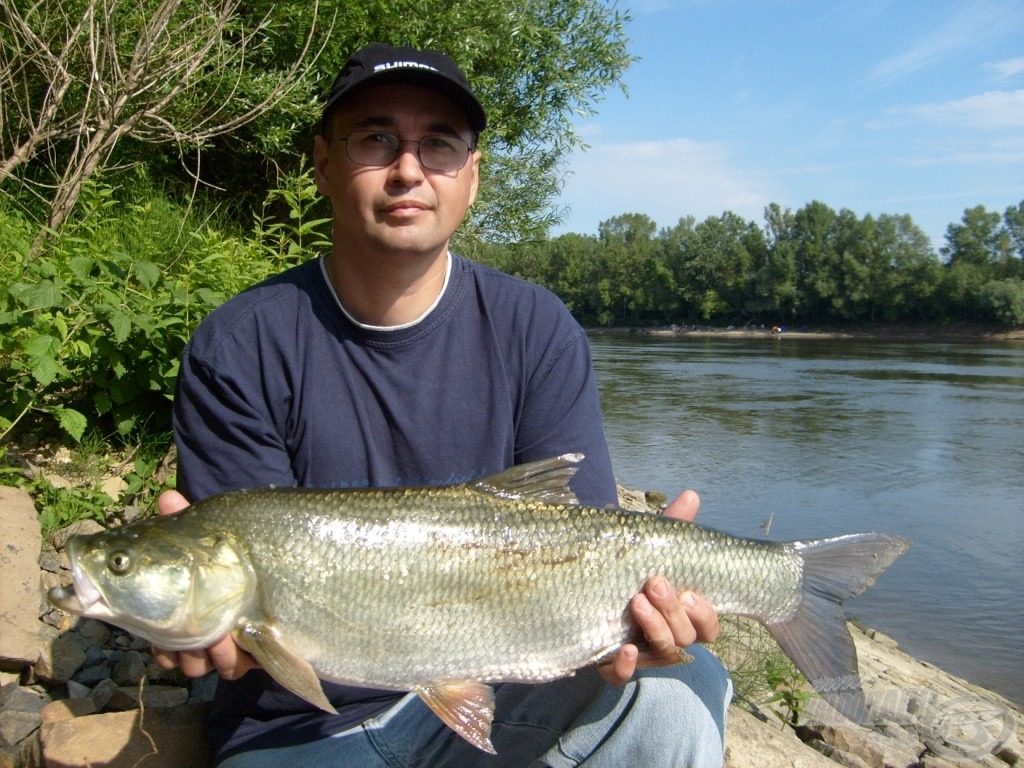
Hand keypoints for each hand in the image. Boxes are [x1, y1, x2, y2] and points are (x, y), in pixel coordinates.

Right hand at [150, 490, 256, 680]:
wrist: (295, 562)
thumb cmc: (243, 548)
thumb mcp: (215, 533)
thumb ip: (188, 519)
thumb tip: (167, 497)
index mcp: (183, 607)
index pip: (155, 635)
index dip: (154, 640)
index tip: (158, 635)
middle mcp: (201, 630)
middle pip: (174, 655)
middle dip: (178, 651)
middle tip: (187, 639)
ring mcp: (227, 643)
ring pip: (199, 667)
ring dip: (206, 656)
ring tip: (217, 637)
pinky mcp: (254, 653)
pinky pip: (233, 669)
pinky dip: (231, 659)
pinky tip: (238, 642)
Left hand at [598, 489, 719, 685]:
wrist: (578, 590)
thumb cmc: (624, 570)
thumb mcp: (645, 547)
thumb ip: (669, 527)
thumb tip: (691, 495)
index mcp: (680, 614)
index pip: (708, 626)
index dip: (704, 614)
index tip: (690, 591)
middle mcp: (664, 637)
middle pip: (684, 638)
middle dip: (673, 613)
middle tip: (653, 583)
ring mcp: (638, 652)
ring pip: (661, 655)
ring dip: (654, 630)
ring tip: (636, 602)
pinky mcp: (608, 664)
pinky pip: (621, 677)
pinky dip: (625, 667)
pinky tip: (623, 650)